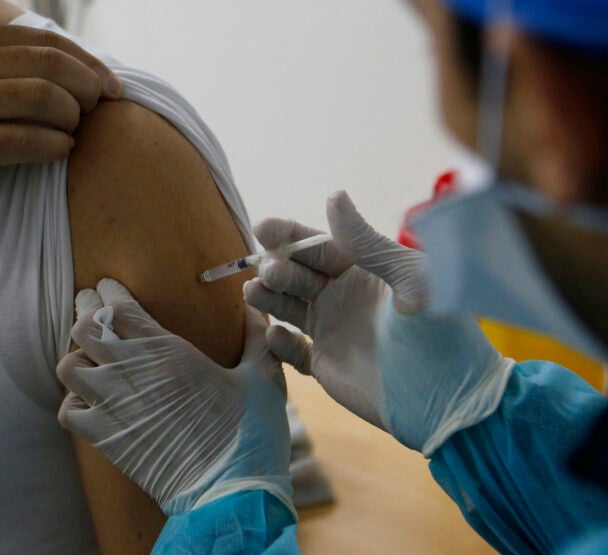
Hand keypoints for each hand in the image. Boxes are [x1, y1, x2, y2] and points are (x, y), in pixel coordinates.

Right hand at [0, 20, 121, 216]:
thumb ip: (8, 66)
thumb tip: (79, 72)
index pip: (47, 42)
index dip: (90, 64)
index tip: (113, 87)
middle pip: (51, 65)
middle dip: (88, 88)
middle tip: (97, 110)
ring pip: (43, 99)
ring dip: (72, 118)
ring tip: (72, 132)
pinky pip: (25, 140)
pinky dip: (54, 146)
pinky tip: (60, 150)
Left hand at [57, 279, 294, 516]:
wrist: (231, 492)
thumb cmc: (251, 433)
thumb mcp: (264, 377)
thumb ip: (256, 336)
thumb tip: (253, 309)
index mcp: (169, 351)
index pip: (118, 306)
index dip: (108, 291)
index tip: (108, 286)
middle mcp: (133, 372)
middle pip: (83, 326)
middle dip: (85, 312)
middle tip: (92, 309)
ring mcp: (114, 406)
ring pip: (68, 365)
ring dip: (78, 356)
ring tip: (94, 356)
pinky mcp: (106, 439)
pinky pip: (68, 409)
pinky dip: (74, 400)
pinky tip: (92, 398)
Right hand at [245, 191, 514, 454]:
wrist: (449, 402)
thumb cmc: (439, 336)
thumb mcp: (411, 281)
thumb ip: (368, 243)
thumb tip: (333, 196)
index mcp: (366, 270)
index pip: (320, 245)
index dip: (289, 235)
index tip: (262, 227)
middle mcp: (344, 295)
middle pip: (297, 274)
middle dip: (277, 268)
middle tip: (268, 272)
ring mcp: (332, 329)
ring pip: (288, 307)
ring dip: (269, 299)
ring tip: (254, 293)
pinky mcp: (324, 364)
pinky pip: (291, 350)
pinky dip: (279, 343)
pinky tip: (277, 336)